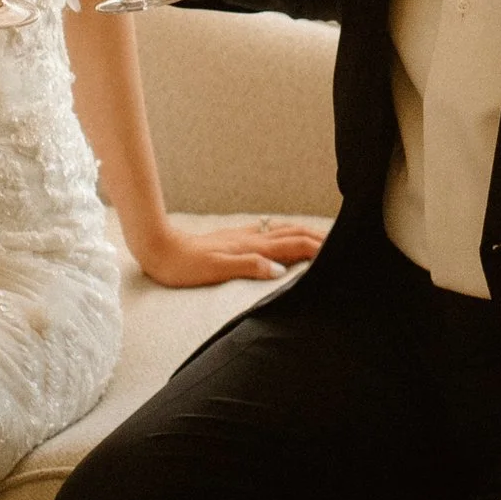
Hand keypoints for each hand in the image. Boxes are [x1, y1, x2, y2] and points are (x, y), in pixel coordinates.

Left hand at [127, 212, 328, 287]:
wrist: (159, 248)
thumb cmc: (184, 265)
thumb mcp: (216, 270)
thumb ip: (249, 266)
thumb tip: (279, 269)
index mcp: (251, 247)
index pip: (294, 244)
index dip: (318, 246)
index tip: (340, 249)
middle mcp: (250, 238)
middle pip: (292, 232)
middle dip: (317, 235)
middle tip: (341, 238)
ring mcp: (242, 236)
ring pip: (281, 230)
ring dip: (303, 231)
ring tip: (319, 235)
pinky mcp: (232, 239)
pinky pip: (266, 232)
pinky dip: (283, 232)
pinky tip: (280, 235)